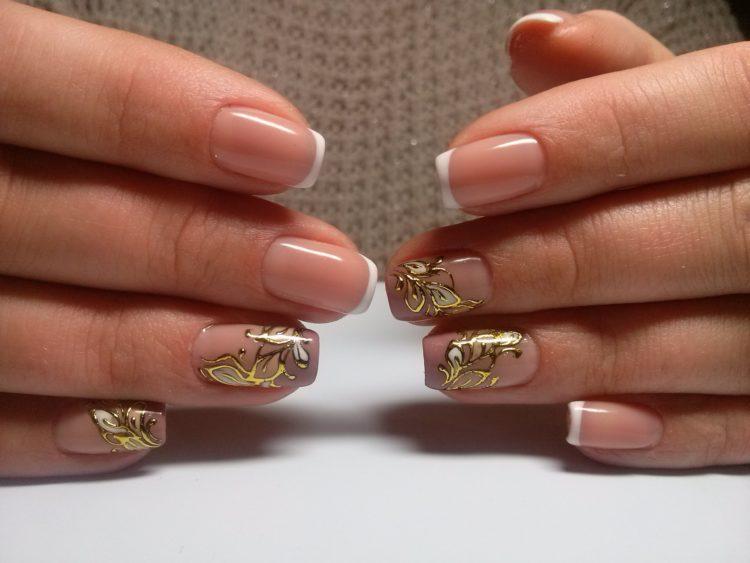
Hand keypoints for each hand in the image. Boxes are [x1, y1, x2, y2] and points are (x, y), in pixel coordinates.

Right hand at [0, 2, 375, 476]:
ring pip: (26, 337)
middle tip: (329, 275)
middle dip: (210, 254)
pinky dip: (54, 430)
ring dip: (167, 353)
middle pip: (61, 225)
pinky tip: (149, 429)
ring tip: (284, 357)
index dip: (160, 118)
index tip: (293, 150)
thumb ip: (93, 102)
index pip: (31, 86)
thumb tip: (256, 143)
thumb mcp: (6, 67)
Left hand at [387, 10, 749, 468]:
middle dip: (543, 265)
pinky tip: (577, 423)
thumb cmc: (734, 156)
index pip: (691, 122)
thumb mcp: (698, 99)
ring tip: (456, 357)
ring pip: (702, 344)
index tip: (460, 174)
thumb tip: (534, 41)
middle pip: (687, 243)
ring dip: (567, 356)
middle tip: (433, 280)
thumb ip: (623, 78)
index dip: (572, 147)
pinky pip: (745, 426)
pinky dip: (661, 430)